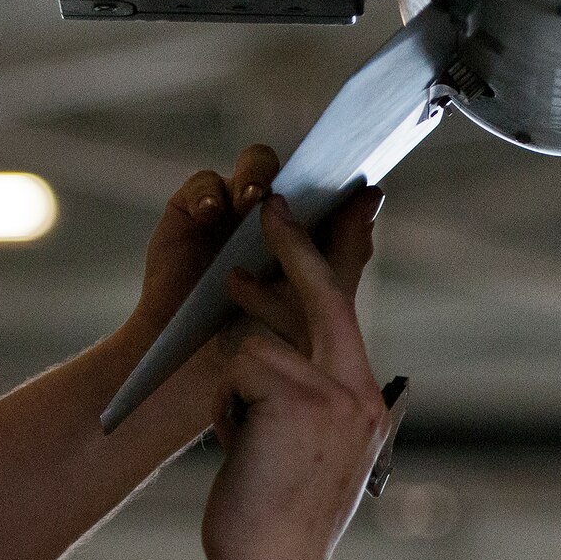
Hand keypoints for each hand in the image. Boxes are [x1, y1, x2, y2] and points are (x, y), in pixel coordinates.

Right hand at [119, 147, 376, 447]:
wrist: (197, 388)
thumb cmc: (260, 361)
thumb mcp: (314, 312)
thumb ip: (344, 256)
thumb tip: (373, 197)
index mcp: (311, 242)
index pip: (332, 196)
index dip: (346, 185)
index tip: (364, 183)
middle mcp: (273, 223)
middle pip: (297, 175)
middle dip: (306, 174)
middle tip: (313, 190)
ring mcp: (230, 218)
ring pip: (253, 171)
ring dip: (257, 175)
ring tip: (256, 201)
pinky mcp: (187, 221)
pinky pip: (201, 188)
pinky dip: (207, 192)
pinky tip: (212, 213)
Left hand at [201, 194, 387, 559]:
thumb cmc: (275, 520)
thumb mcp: (307, 454)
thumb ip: (306, 401)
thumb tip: (266, 354)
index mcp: (366, 405)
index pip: (349, 314)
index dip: (331, 262)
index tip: (320, 215)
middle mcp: (359, 393)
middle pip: (326, 296)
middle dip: (295, 245)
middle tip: (271, 206)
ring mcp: (334, 395)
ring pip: (264, 341)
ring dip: (237, 378)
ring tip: (240, 419)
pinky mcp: (297, 399)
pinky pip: (243, 368)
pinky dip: (227, 406)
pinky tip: (235, 447)